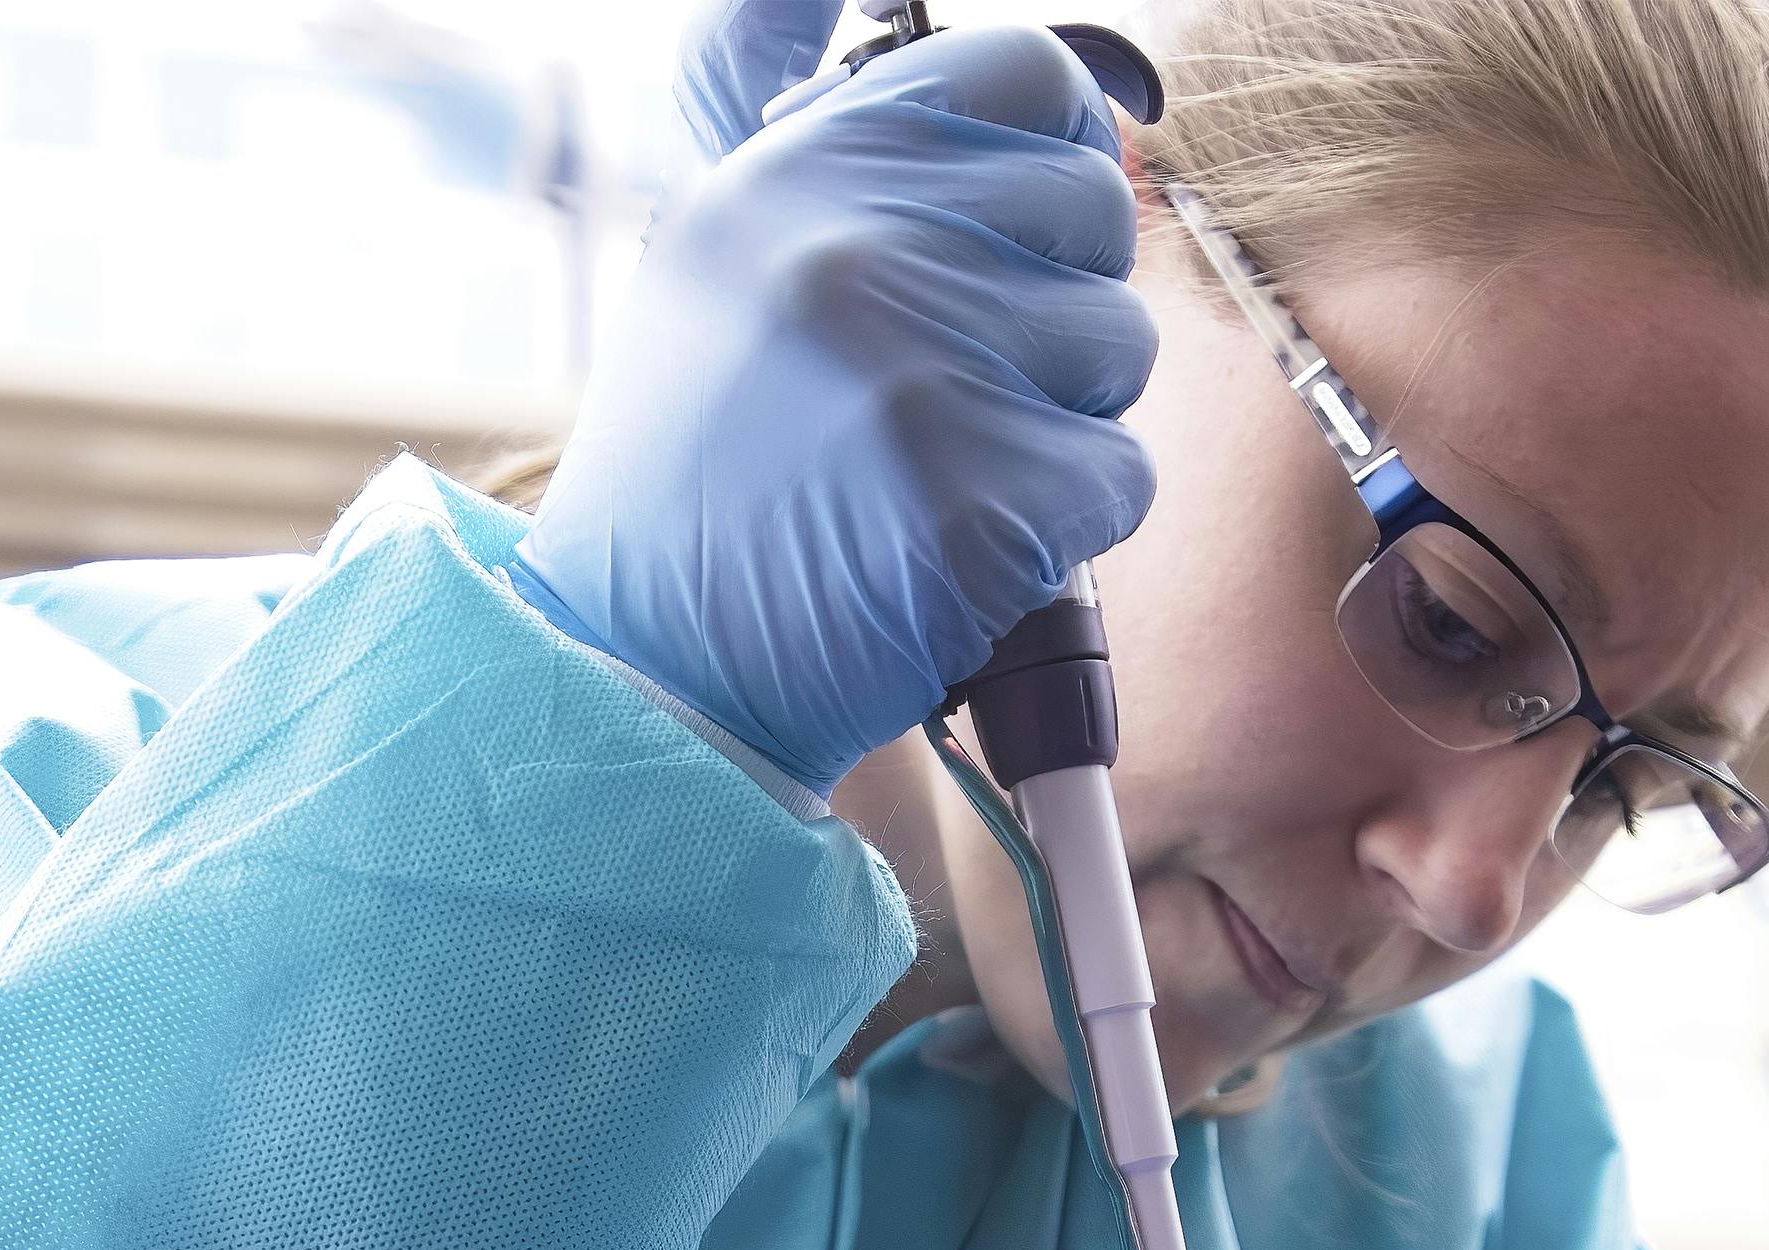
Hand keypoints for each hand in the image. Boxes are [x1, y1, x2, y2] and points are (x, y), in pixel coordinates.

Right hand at [507, 8, 1155, 798]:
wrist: (649, 665)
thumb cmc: (703, 470)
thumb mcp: (719, 252)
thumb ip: (832, 140)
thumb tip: (882, 16)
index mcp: (801, 169)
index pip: (1028, 77)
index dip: (1056, 149)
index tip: (1022, 227)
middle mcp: (857, 246)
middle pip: (1097, 214)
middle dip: (1056, 303)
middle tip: (958, 386)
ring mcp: (922, 371)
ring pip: (1118, 348)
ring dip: (1062, 420)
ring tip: (942, 469)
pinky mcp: (982, 501)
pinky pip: (1118, 475)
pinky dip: (1062, 529)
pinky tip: (961, 545)